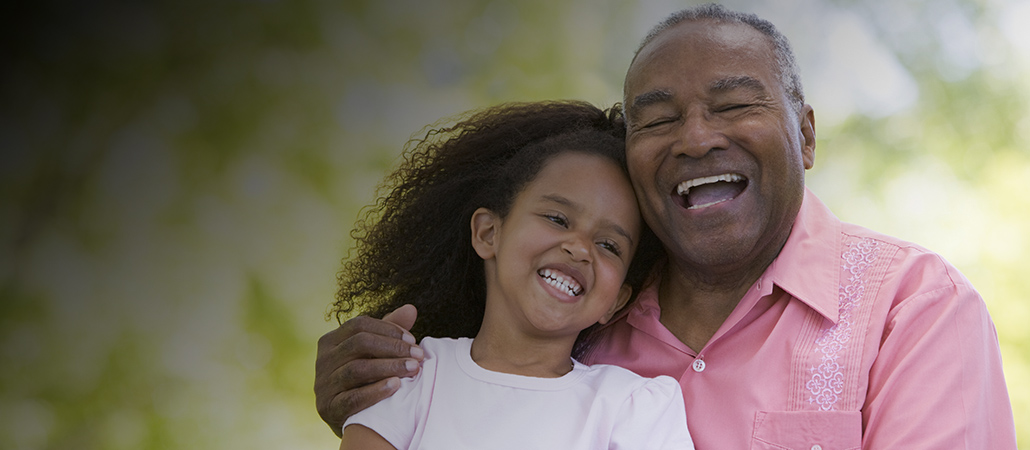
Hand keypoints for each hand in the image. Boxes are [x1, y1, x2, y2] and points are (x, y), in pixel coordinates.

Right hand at [315, 304, 422, 436]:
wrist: (353, 421)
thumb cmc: (366, 380)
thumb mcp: (374, 353)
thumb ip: (389, 331)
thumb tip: (411, 309)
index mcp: (331, 341)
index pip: (359, 325)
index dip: (388, 329)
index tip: (413, 339)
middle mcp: (322, 360)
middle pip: (359, 344)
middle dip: (393, 348)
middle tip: (418, 355)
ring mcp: (323, 385)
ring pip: (357, 369)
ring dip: (389, 367)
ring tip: (413, 369)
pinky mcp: (328, 408)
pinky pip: (352, 398)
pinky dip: (376, 391)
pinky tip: (396, 386)